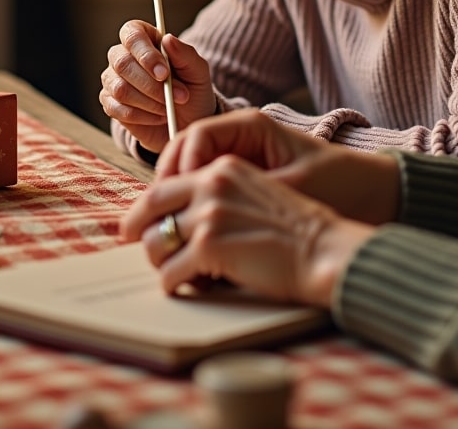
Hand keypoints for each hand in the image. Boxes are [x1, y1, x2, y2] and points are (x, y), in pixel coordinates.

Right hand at [99, 20, 217, 153]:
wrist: (187, 121)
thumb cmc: (191, 89)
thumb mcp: (197, 71)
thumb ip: (185, 54)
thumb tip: (168, 39)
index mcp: (143, 38)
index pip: (132, 35)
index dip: (146, 54)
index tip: (164, 73)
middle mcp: (122, 55)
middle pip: (122, 64)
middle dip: (151, 85)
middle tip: (177, 97)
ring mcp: (113, 79)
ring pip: (120, 89)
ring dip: (150, 102)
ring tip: (169, 107)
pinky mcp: (110, 103)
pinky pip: (118, 109)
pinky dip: (143, 116)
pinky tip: (158, 116)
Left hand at [120, 154, 375, 307]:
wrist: (323, 249)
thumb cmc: (297, 231)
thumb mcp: (255, 193)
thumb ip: (220, 197)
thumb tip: (184, 220)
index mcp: (223, 169)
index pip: (168, 183)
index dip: (147, 206)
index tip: (141, 220)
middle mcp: (211, 185)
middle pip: (151, 206)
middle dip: (138, 229)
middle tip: (134, 243)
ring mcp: (209, 215)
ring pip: (156, 242)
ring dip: (159, 262)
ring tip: (171, 272)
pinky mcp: (210, 247)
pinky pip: (171, 272)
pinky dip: (173, 284)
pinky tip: (184, 288)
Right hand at [160, 108, 401, 226]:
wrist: (375, 195)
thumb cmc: (341, 185)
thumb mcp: (294, 187)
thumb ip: (249, 195)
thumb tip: (205, 216)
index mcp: (251, 125)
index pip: (195, 136)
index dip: (177, 167)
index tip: (173, 197)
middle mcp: (241, 136)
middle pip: (185, 152)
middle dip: (166, 184)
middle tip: (153, 216)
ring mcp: (240, 157)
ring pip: (191, 172)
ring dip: (176, 197)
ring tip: (167, 228)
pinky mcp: (244, 179)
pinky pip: (207, 188)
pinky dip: (194, 206)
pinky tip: (191, 232)